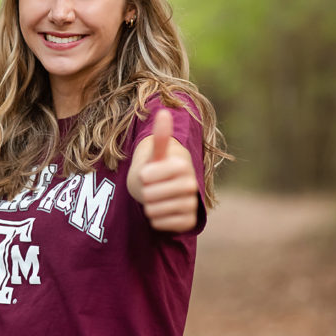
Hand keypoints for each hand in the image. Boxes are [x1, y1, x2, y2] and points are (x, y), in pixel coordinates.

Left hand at [138, 109, 198, 231]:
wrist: (161, 189)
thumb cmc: (154, 168)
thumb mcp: (153, 153)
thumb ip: (160, 137)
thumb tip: (164, 112)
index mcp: (183, 164)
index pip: (148, 176)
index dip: (143, 176)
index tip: (147, 172)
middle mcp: (192, 184)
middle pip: (150, 195)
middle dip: (144, 192)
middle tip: (151, 187)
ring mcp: (192, 203)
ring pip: (155, 211)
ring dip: (148, 206)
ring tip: (156, 198)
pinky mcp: (189, 220)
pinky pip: (161, 224)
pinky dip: (155, 220)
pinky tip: (162, 211)